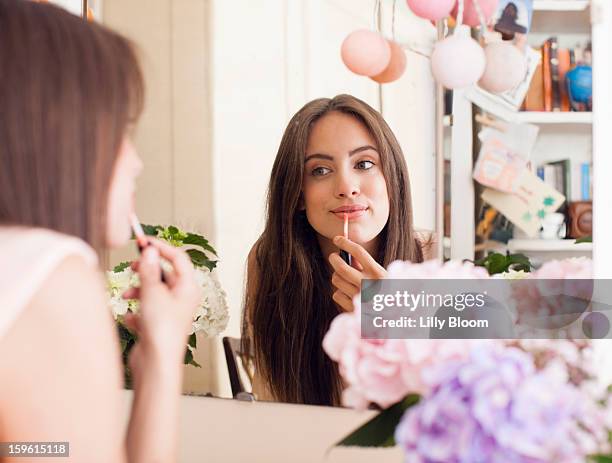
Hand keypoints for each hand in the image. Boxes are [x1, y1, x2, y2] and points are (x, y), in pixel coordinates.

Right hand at [122, 238, 200, 366]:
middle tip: (132, 265)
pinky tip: (130, 318)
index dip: (161, 247)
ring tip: (126, 295)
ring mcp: (171, 312)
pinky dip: (136, 310)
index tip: (144, 241)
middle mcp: (182, 299)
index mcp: (188, 288)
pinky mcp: (159, 325)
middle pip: (165, 274)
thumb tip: (151, 251)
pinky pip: (146, 309)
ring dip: (138, 289)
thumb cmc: (161, 330)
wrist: (156, 364)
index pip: (178, 258)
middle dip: (147, 269)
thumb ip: (150, 270)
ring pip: (153, 291)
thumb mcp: (153, 293)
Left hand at [329, 236, 386, 311]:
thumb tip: (347, 253)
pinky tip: (347, 293)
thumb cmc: (388, 294)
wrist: (396, 319)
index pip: (358, 252)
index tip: (338, 238)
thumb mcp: (383, 277)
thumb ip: (367, 266)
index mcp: (378, 273)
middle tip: (333, 256)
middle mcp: (368, 284)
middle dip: (334, 258)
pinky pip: (336, 294)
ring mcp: (359, 298)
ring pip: (336, 280)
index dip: (345, 242)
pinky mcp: (352, 309)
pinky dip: (339, 292)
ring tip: (344, 279)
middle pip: (341, 266)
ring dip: (337, 277)